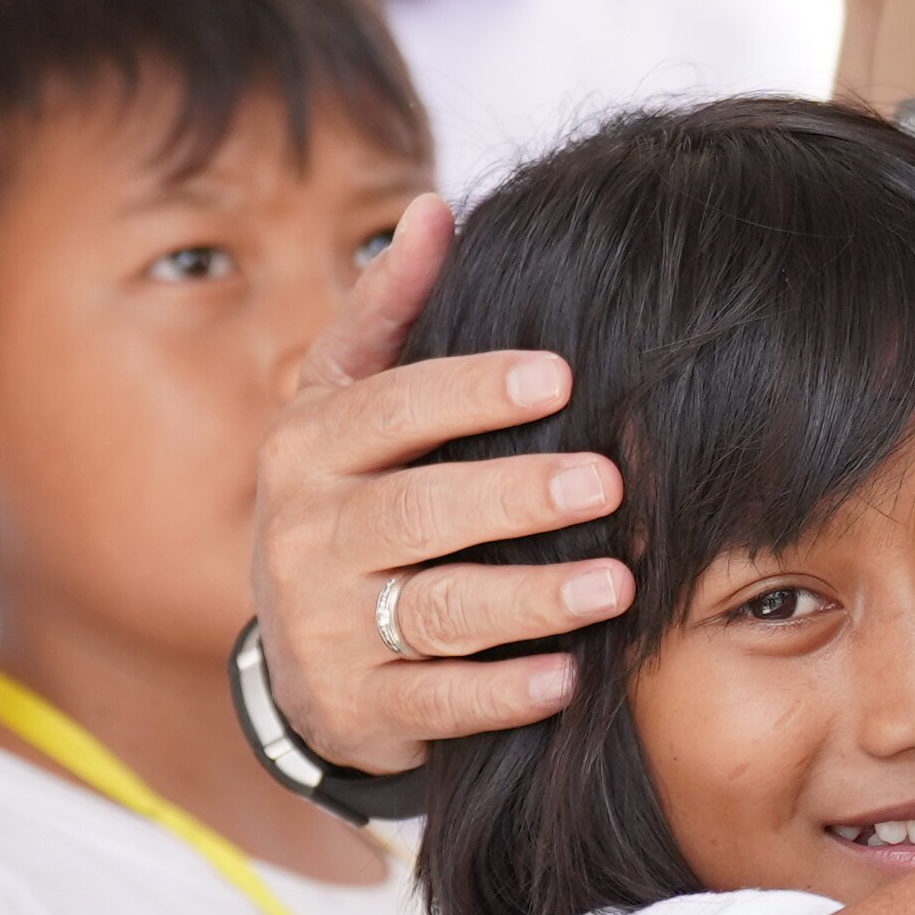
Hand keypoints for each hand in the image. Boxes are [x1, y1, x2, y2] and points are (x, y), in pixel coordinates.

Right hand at [250, 191, 631, 773]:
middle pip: (415, 512)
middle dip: (513, 496)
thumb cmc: (351, 494)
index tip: (564, 375)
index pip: (390, 408)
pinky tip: (566, 680)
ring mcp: (326, 627)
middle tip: (606, 480)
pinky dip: (500, 695)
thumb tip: (434, 207)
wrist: (299, 652)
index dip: (472, 390)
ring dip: (528, 599)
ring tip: (615, 584)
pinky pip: (433, 704)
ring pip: (432, 611)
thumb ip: (390, 309)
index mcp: (309, 445)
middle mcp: (305, 534)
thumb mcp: (346, 401)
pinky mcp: (357, 707)